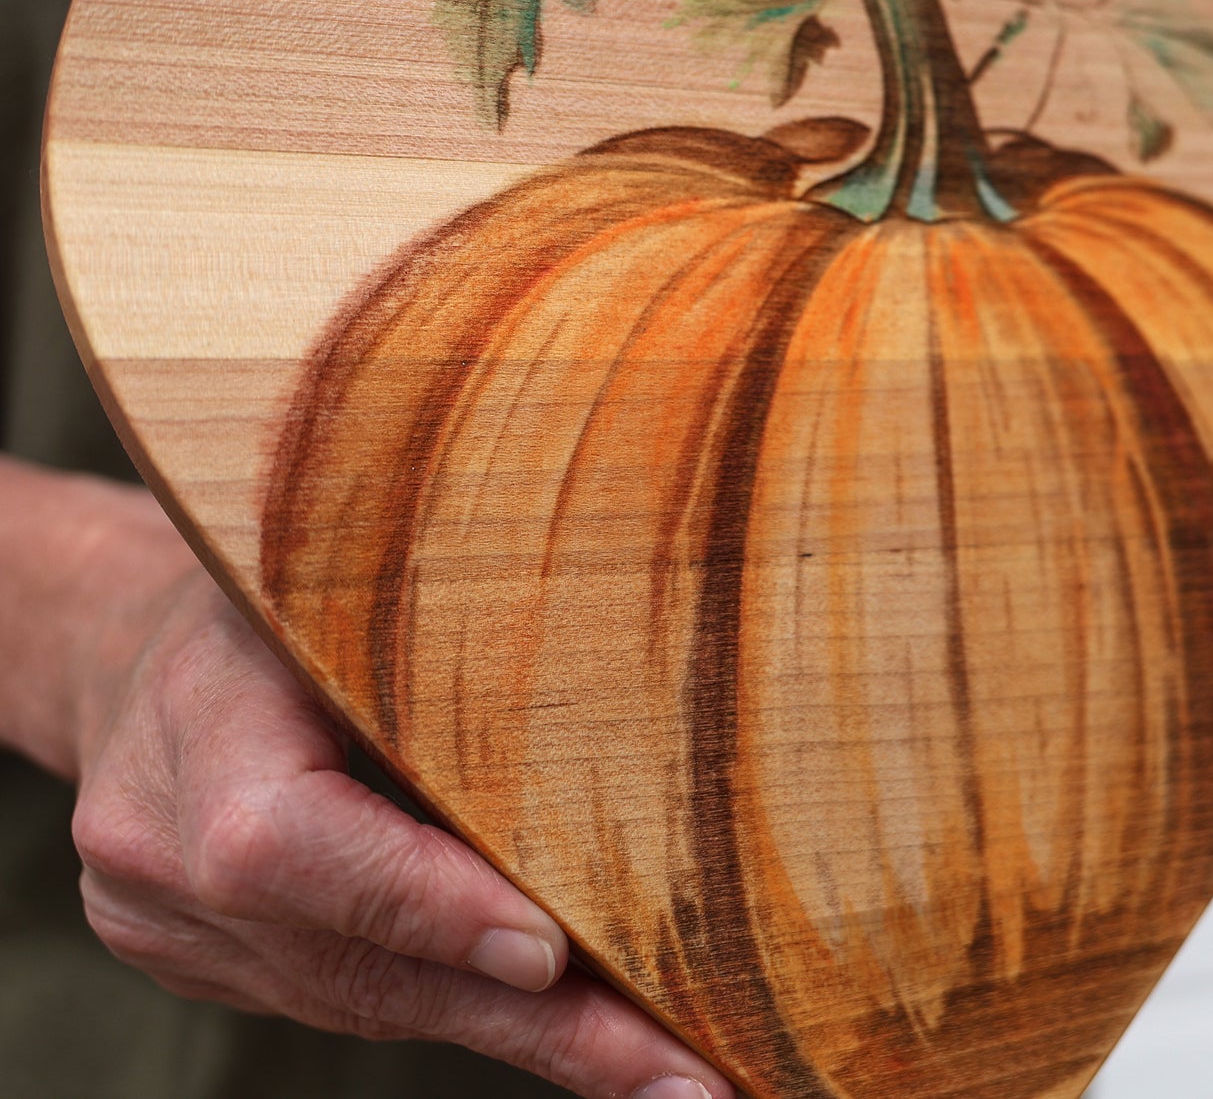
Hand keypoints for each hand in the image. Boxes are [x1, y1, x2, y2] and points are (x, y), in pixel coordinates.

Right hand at [0, 460, 730, 1098]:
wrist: (135, 651)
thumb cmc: (276, 582)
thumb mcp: (339, 570)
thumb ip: (424, 645)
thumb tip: (599, 704)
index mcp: (193, 727)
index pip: (292, 844)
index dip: (423, 903)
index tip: (552, 955)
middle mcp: (160, 854)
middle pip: (352, 965)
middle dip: (529, 1025)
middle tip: (670, 1074)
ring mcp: (173, 930)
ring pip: (364, 1004)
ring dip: (522, 1037)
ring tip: (654, 1069)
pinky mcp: (209, 962)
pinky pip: (349, 998)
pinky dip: (461, 1007)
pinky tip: (567, 1029)